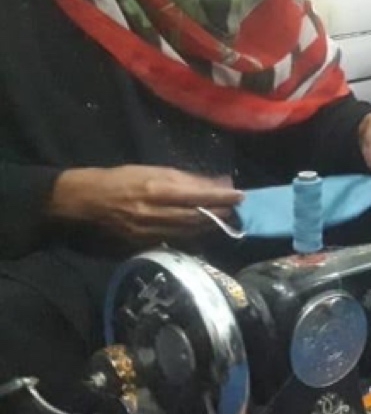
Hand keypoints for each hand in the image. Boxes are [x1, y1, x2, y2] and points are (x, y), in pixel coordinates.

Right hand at [46, 165, 243, 244]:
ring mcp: (148, 231)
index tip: (240, 196)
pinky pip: (174, 239)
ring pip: (188, 231)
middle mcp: (154, 213)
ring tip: (224, 220)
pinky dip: (192, 235)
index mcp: (156, 190)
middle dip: (219, 214)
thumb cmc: (121, 179)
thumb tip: (216, 181)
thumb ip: (185, 178)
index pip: (197, 196)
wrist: (86, 201)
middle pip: (195, 217)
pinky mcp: (142, 243)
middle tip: (236, 211)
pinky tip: (202, 230)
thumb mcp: (152, 170)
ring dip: (209, 226)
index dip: (221, 198)